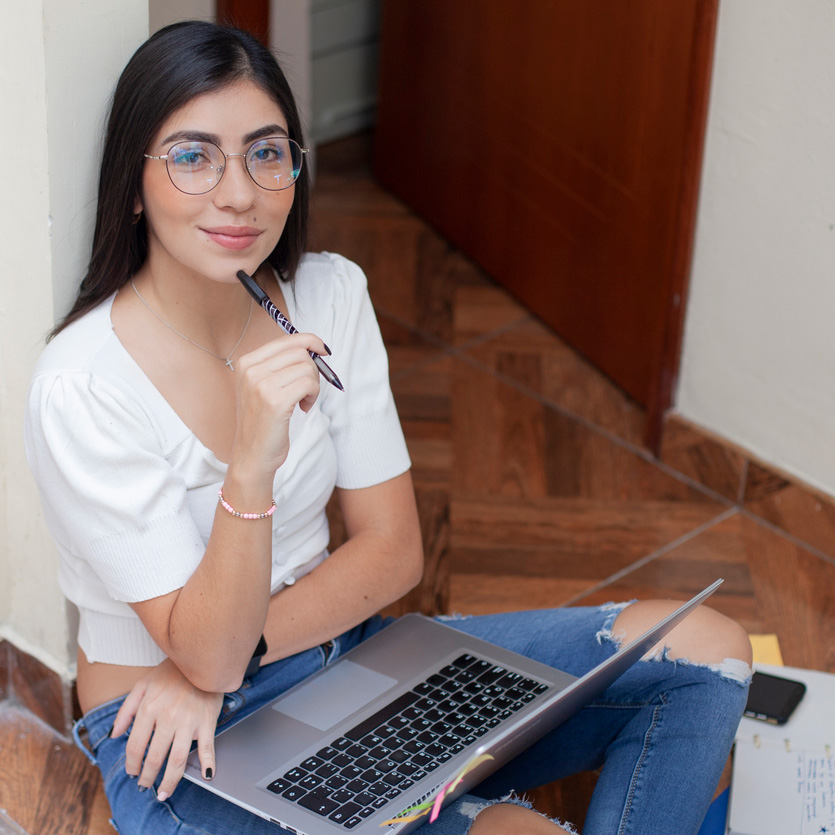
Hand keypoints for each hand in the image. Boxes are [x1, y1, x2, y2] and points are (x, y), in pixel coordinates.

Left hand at [111, 658, 223, 800]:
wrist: (201, 658)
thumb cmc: (171, 672)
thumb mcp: (143, 684)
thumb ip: (126, 710)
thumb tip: (114, 735)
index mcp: (150, 708)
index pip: (135, 746)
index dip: (131, 763)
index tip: (132, 772)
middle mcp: (168, 717)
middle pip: (155, 757)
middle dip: (147, 777)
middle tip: (145, 786)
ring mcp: (189, 720)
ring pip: (178, 759)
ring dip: (170, 781)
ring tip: (163, 793)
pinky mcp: (207, 721)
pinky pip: (208, 746)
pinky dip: (208, 763)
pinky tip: (206, 776)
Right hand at [232, 332, 326, 476]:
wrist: (252, 454)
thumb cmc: (263, 421)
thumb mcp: (263, 387)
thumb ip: (281, 365)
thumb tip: (313, 346)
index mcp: (247, 363)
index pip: (286, 340)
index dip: (310, 341)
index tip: (323, 351)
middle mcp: (251, 370)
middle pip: (299, 352)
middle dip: (312, 370)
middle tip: (308, 390)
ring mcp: (261, 385)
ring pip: (307, 368)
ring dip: (314, 385)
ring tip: (304, 401)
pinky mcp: (275, 401)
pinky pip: (309, 384)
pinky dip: (313, 396)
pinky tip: (303, 408)